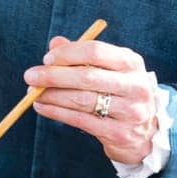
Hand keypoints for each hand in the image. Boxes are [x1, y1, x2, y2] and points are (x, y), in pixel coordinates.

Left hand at [25, 35, 158, 162]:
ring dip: (52, 95)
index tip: (47, 59)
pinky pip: (80, 120)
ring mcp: (130, 111)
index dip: (67, 54)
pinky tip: (42, 106)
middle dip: (53, 76)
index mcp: (132, 62)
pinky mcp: (119, 133)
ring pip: (81, 100)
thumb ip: (82, 55)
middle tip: (30, 76)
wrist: (146, 131)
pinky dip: (56, 112)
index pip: (95, 51)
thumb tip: (54, 44)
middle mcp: (135, 86)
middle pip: (87, 77)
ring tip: (33, 93)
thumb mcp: (108, 69)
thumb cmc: (119, 91)